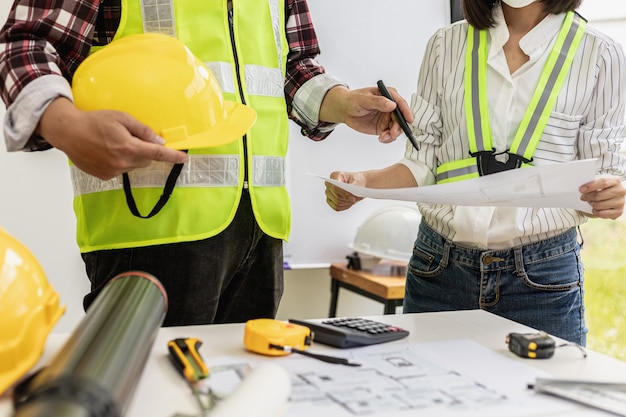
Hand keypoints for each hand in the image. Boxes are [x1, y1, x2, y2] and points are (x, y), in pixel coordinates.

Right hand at [37, 98, 188, 179]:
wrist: (68, 132)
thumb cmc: (94, 121)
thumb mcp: (121, 118)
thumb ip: (141, 130)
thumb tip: (158, 141)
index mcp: (128, 148)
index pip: (157, 154)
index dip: (173, 157)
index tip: (184, 159)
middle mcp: (122, 163)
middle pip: (145, 160)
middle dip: (144, 150)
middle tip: (130, 137)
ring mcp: (113, 171)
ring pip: (133, 165)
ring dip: (131, 156)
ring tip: (114, 143)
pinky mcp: (104, 176)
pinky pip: (120, 170)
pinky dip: (119, 161)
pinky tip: (106, 151)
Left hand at [319, 86, 413, 142]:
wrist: (345, 109)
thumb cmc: (353, 100)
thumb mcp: (364, 99)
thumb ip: (378, 102)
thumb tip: (391, 105)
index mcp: (388, 96)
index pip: (400, 104)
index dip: (406, 112)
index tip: (409, 120)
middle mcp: (390, 107)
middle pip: (401, 118)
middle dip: (399, 127)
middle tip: (392, 133)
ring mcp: (387, 118)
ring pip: (396, 128)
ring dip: (393, 134)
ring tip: (384, 137)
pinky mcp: (382, 127)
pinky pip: (389, 134)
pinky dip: (388, 138)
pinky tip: (382, 138)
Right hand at [325, 171, 365, 210]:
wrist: (358, 184)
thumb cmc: (357, 180)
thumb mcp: (357, 182)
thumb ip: (353, 187)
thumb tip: (349, 192)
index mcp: (334, 176)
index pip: (335, 187)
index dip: (344, 194)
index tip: (352, 198)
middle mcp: (329, 184)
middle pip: (336, 196)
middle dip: (347, 199)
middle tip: (356, 198)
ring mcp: (328, 193)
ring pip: (337, 202)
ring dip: (347, 203)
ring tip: (354, 199)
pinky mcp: (330, 201)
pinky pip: (336, 207)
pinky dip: (345, 206)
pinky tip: (349, 202)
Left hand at [579, 176, 625, 218]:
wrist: (611, 196)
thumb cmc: (603, 188)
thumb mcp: (598, 182)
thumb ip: (592, 183)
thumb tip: (582, 189)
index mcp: (615, 181)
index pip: (603, 182)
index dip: (590, 186)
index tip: (581, 190)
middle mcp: (620, 191)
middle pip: (598, 195)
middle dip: (588, 197)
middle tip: (583, 197)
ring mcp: (620, 202)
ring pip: (599, 205)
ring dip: (592, 204)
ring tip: (591, 202)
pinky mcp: (618, 212)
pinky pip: (601, 214)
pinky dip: (595, 212)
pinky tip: (595, 209)